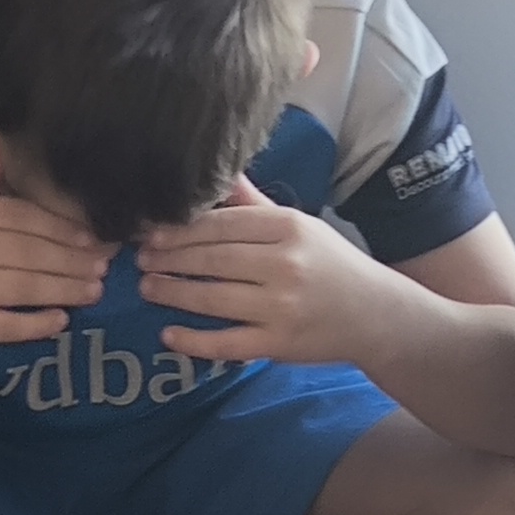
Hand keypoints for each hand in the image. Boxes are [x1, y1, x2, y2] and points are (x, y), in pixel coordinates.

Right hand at [0, 129, 111, 361]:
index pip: (19, 216)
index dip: (61, 227)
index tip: (94, 236)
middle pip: (27, 251)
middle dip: (71, 259)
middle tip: (105, 266)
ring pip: (22, 285)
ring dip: (64, 289)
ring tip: (95, 291)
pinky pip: (6, 324)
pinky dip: (36, 324)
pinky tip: (61, 321)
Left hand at [136, 175, 392, 371]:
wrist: (375, 314)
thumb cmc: (330, 265)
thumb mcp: (299, 226)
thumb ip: (255, 205)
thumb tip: (222, 170)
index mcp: (288, 228)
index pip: (222, 225)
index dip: (180, 230)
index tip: (150, 233)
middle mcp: (284, 265)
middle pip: (212, 259)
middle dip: (169, 259)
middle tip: (139, 260)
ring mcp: (281, 307)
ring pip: (212, 299)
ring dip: (172, 293)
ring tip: (147, 288)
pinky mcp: (278, 344)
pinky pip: (226, 344)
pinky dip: (193, 341)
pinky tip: (168, 335)